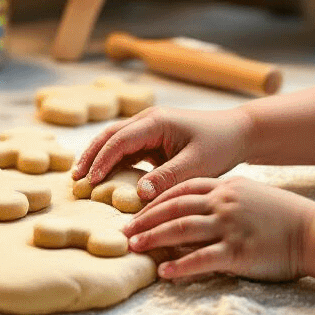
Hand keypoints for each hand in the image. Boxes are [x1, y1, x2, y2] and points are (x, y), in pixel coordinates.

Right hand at [72, 106, 251, 201]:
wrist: (239, 132)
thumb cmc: (220, 145)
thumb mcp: (196, 165)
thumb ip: (167, 178)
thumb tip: (139, 194)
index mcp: (156, 121)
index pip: (119, 140)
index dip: (102, 160)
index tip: (90, 182)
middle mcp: (148, 120)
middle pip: (109, 135)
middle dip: (90, 156)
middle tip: (75, 179)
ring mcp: (149, 127)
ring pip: (114, 140)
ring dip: (98, 157)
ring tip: (82, 178)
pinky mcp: (152, 138)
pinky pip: (126, 148)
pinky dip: (112, 161)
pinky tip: (103, 177)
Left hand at [123, 176, 314, 281]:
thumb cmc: (283, 217)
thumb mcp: (249, 196)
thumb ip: (221, 199)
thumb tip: (193, 209)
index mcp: (225, 187)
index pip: (180, 189)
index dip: (154, 200)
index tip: (135, 211)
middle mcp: (224, 202)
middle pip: (173, 207)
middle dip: (144, 219)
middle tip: (123, 232)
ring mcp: (230, 226)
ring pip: (181, 229)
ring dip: (153, 238)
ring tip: (134, 248)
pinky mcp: (239, 251)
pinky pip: (202, 259)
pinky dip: (180, 266)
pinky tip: (164, 274)